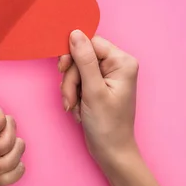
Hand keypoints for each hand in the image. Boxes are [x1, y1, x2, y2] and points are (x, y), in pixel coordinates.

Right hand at [59, 30, 138, 171]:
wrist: (111, 152)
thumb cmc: (107, 125)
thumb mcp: (93, 91)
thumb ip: (84, 60)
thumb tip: (75, 33)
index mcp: (122, 62)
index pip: (90, 43)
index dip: (73, 55)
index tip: (63, 70)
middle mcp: (117, 65)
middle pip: (81, 56)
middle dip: (71, 78)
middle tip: (71, 98)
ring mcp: (107, 76)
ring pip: (76, 70)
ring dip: (70, 89)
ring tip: (76, 107)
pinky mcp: (98, 86)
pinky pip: (78, 81)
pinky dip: (73, 94)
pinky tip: (78, 108)